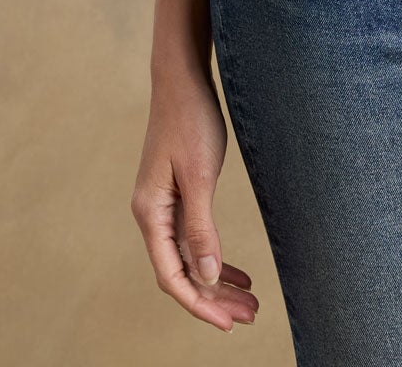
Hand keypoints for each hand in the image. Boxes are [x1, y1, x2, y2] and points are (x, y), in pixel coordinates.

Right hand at [132, 67, 260, 331]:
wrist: (182, 78)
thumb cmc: (190, 120)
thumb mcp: (200, 175)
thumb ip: (201, 227)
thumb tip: (207, 276)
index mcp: (151, 213)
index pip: (172, 275)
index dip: (199, 303)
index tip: (227, 324)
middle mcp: (153, 214)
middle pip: (183, 272)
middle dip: (214, 298)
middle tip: (250, 316)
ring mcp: (165, 204)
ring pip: (191, 256)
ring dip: (218, 281)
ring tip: (249, 301)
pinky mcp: (179, 192)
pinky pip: (195, 237)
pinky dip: (215, 256)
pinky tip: (236, 271)